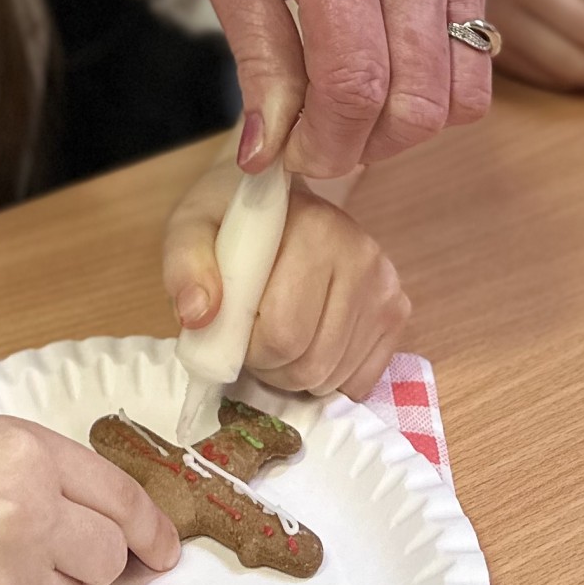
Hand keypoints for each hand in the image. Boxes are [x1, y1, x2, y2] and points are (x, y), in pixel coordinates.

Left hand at [162, 158, 409, 399]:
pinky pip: (359, 382)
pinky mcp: (397, 313)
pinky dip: (327, 377)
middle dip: (270, 366)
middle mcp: (363, 256)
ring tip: (278, 332)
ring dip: (295, 374)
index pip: (281, 336)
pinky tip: (310, 340)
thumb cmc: (232, 221)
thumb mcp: (192, 229)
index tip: (233, 322)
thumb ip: (186, 267)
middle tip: (253, 334)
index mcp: (316, 228)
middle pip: (310, 364)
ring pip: (333, 378)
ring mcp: (387, 287)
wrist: (275, 202)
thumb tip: (199, 314)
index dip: (246, 346)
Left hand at [196, 0, 490, 180]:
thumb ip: (255, 57)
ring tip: (351, 110)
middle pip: (416, 100)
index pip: (353, 80)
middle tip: (316, 141)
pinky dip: (436, 89)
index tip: (291, 156)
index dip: (325, 144)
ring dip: (406, 127)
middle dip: (365, 147)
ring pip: (460, 92)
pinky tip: (385, 71)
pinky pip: (479, 56)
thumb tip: (263, 154)